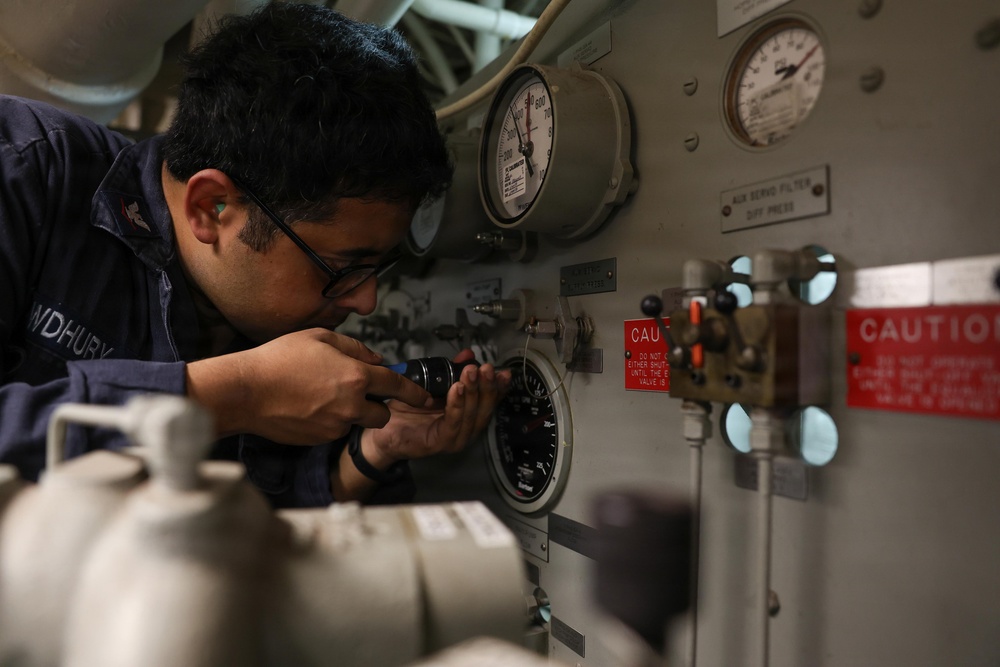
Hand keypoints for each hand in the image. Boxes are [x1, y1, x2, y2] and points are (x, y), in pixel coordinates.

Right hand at [186, 328, 431, 443]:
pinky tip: (308, 407)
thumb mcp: (320, 337)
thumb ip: (354, 348)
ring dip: (352, 413)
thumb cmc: (279, 359)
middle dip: (378, 406)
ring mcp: (336, 425)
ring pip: (357, 423)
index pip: (397, 385)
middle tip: (358, 393)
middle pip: (383, 414)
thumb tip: (375, 359)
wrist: (246, 392)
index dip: (414, 391)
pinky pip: (336, 430)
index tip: (424, 395)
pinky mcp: (320, 439)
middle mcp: (351, 404)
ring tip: (324, 397)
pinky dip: (330, 421)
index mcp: (356, 376)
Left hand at [359, 349, 510, 468]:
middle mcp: (467, 427)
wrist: (382, 428)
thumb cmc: (408, 408)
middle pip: (484, 408)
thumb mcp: (433, 384)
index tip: (502, 371)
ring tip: (470, 373)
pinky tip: (457, 389)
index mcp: (468, 413)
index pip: (490, 400)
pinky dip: (456, 406)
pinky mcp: (441, 443)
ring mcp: (456, 438)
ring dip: (473, 392)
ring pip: (471, 416)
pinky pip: (452, 424)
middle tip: (485, 368)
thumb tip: (468, 354)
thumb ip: (451, 371)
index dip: (499, 386)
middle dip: (487, 386)